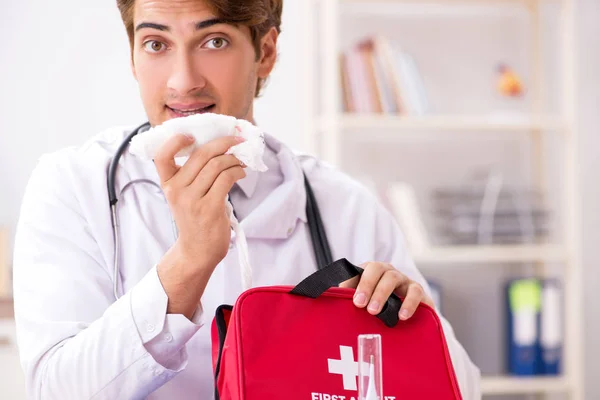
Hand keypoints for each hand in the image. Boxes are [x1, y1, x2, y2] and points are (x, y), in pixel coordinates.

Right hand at [155, 134, 245, 317]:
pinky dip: (238, 171)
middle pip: (201, 154)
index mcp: (168, 184)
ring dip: (234, 158)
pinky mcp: (210, 208)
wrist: (197, 251)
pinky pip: (227, 178)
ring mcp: (193, 200)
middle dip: (223, 143)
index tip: (192, 135)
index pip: (162, 156)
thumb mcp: (184, 196)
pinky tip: (242, 173)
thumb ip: (193, 174)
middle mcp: (177, 190)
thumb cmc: (195, 219)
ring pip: (217, 165)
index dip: (175, 141)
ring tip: (242, 161)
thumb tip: (219, 146)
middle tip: (237, 140)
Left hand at [340, 262, 434, 320]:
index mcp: (370, 272)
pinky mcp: (418, 290)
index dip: (353, 282)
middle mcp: (386, 272)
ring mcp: (402, 279)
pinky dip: (408, 303)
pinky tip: (401, 316)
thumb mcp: (364, 304)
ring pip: (392, 278)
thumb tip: (334, 308)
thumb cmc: (379, 308)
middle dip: (366, 286)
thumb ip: (349, 302)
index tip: (348, 297)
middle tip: (360, 304)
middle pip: (376, 269)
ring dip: (382, 293)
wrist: (409, 316)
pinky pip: (415, 291)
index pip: (359, 270)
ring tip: (375, 312)